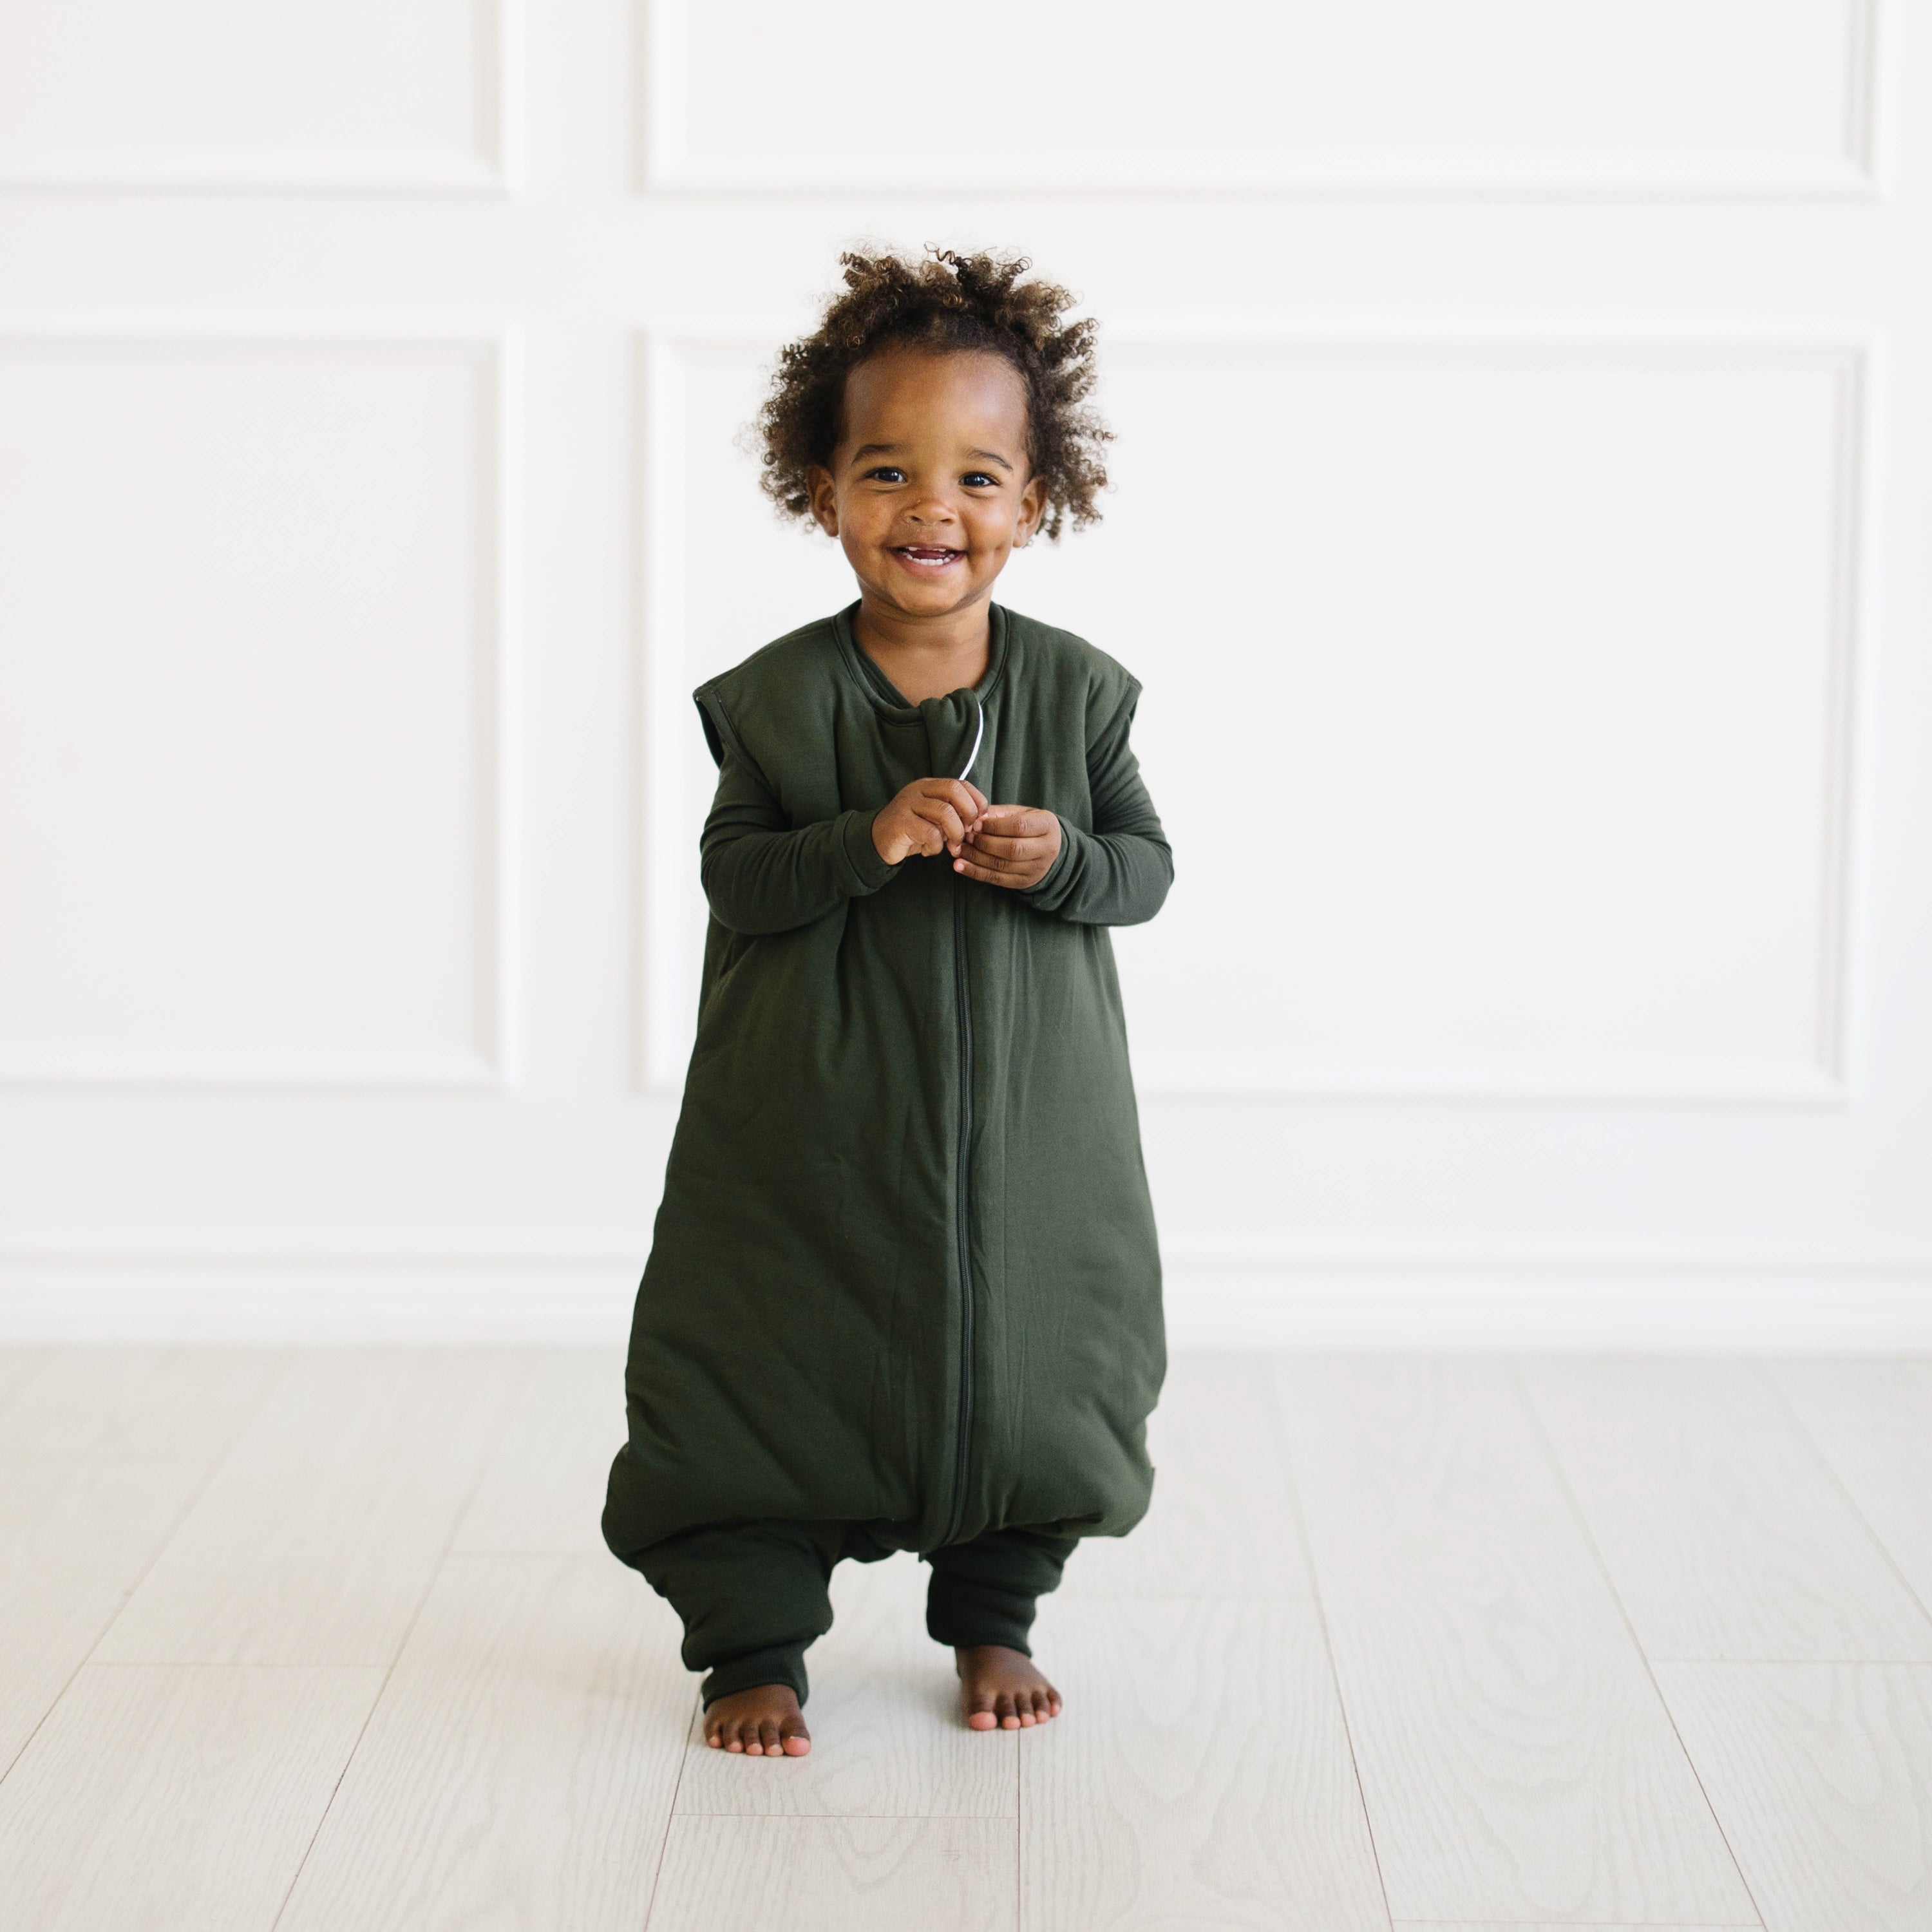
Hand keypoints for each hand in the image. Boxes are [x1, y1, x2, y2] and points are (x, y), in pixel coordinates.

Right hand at [871, 777, 989, 864]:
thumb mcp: (934, 819)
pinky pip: (929, 833)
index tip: (979, 820)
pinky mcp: (901, 822)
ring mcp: (908, 804)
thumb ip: (953, 814)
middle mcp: (919, 790)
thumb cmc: (911, 831)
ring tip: (950, 846)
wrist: (877, 840)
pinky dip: (935, 847)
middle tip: (967, 832)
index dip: (976, 801)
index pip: (960, 783)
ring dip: (955, 834)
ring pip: (944, 812)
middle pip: (953, 790)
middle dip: (968, 813)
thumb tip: (978, 822)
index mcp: (929, 786)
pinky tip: (928, 851)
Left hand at [953, 806, 1062, 890]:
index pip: (1019, 826)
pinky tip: (960, 866)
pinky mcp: (1024, 881)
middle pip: (1012, 849)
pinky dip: (976, 873)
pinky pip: (997, 879)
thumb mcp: (1018, 812)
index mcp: (1047, 825)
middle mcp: (1047, 848)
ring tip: (959, 850)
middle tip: (966, 837)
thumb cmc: (1028, 824)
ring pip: (1003, 866)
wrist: (1047, 847)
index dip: (995, 826)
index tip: (976, 824)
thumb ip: (997, 814)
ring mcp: (1037, 868)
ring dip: (976, 858)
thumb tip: (972, 819)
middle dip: (985, 843)